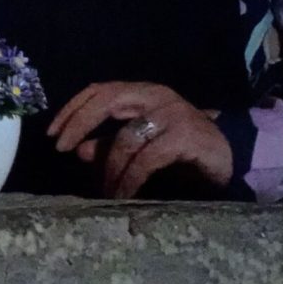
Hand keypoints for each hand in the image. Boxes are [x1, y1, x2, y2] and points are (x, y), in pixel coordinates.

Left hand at [48, 82, 232, 197]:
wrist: (230, 157)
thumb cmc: (179, 149)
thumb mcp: (139, 146)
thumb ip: (109, 144)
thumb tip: (77, 151)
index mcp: (141, 93)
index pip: (99, 90)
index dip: (72, 108)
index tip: (52, 133)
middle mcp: (156, 96)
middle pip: (107, 99)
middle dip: (79, 123)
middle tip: (62, 149)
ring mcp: (173, 114)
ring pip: (126, 136)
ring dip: (108, 166)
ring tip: (103, 188)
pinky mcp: (186, 136)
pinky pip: (147, 158)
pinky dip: (130, 178)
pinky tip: (123, 193)